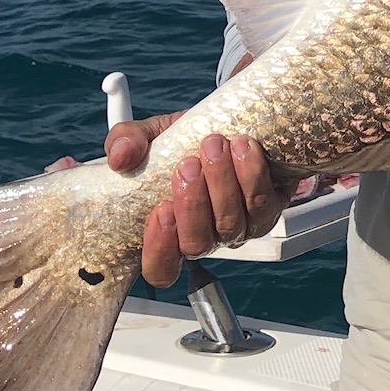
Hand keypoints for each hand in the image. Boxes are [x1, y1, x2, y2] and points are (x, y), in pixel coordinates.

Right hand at [52, 110, 288, 286]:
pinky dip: (253, 174)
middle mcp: (205, 235)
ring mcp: (239, 225)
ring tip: (215, 145)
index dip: (159, 249)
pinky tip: (243, 147)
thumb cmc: (183, 140)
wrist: (229, 122)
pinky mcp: (269, 206)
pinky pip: (264, 203)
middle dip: (193, 204)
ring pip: (231, 225)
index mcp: (170, 230)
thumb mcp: (149, 136)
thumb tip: (120, 156)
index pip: (160, 268)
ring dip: (222, 184)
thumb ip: (127, 141)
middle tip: (187, 164)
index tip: (161, 209)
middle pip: (198, 244)